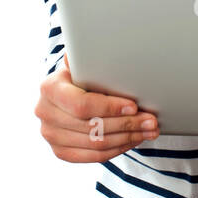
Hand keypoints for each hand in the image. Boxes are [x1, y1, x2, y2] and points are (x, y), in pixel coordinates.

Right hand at [34, 53, 160, 162]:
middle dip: (127, 125)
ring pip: (96, 145)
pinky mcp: (60, 152)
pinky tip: (134, 139)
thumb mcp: (84, 61)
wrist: (66, 94)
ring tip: (149, 130)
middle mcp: (45, 113)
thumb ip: (90, 56)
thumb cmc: (82, 75)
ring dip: (128, 138)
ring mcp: (50, 135)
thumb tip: (101, 41)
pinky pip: (94, 157)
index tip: (134, 106)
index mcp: (49, 88)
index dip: (110, 108)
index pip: (82, 105)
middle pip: (92, 127)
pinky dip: (118, 149)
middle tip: (152, 121)